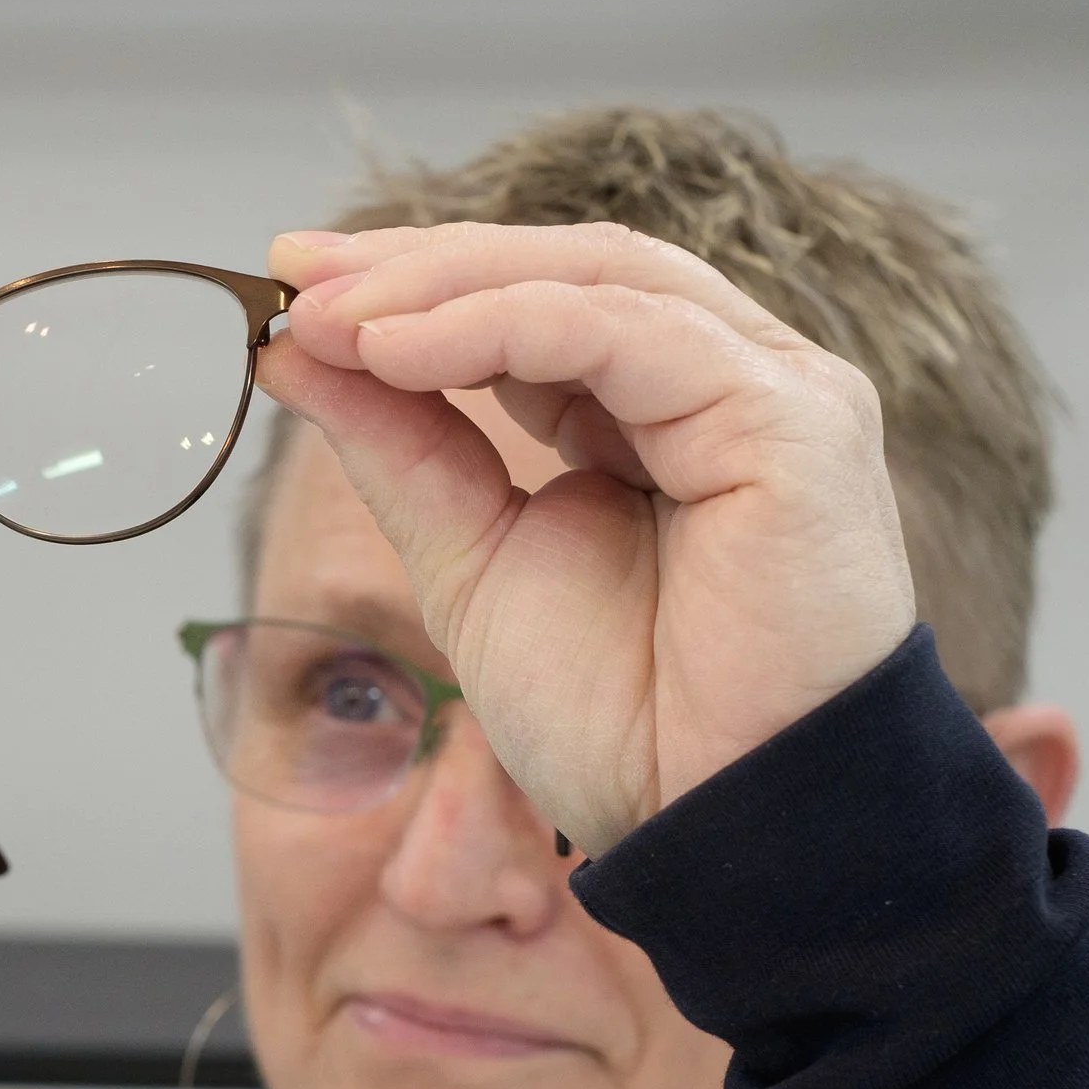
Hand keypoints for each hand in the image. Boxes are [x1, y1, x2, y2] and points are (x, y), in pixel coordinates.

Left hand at [256, 222, 916, 855]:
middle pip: (568, 268)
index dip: (419, 281)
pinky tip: (401, 351)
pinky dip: (504, 327)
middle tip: (300, 275)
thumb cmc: (624, 721)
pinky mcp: (794, 423)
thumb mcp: (471, 561)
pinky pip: (630, 334)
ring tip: (333, 317)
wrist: (709, 825)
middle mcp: (729, 383)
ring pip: (598, 279)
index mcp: (663, 413)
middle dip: (421, 263)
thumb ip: (401, 448)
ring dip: (447, 286)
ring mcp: (776, 392)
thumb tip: (299, 349)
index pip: (539, 301)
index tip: (295, 285)